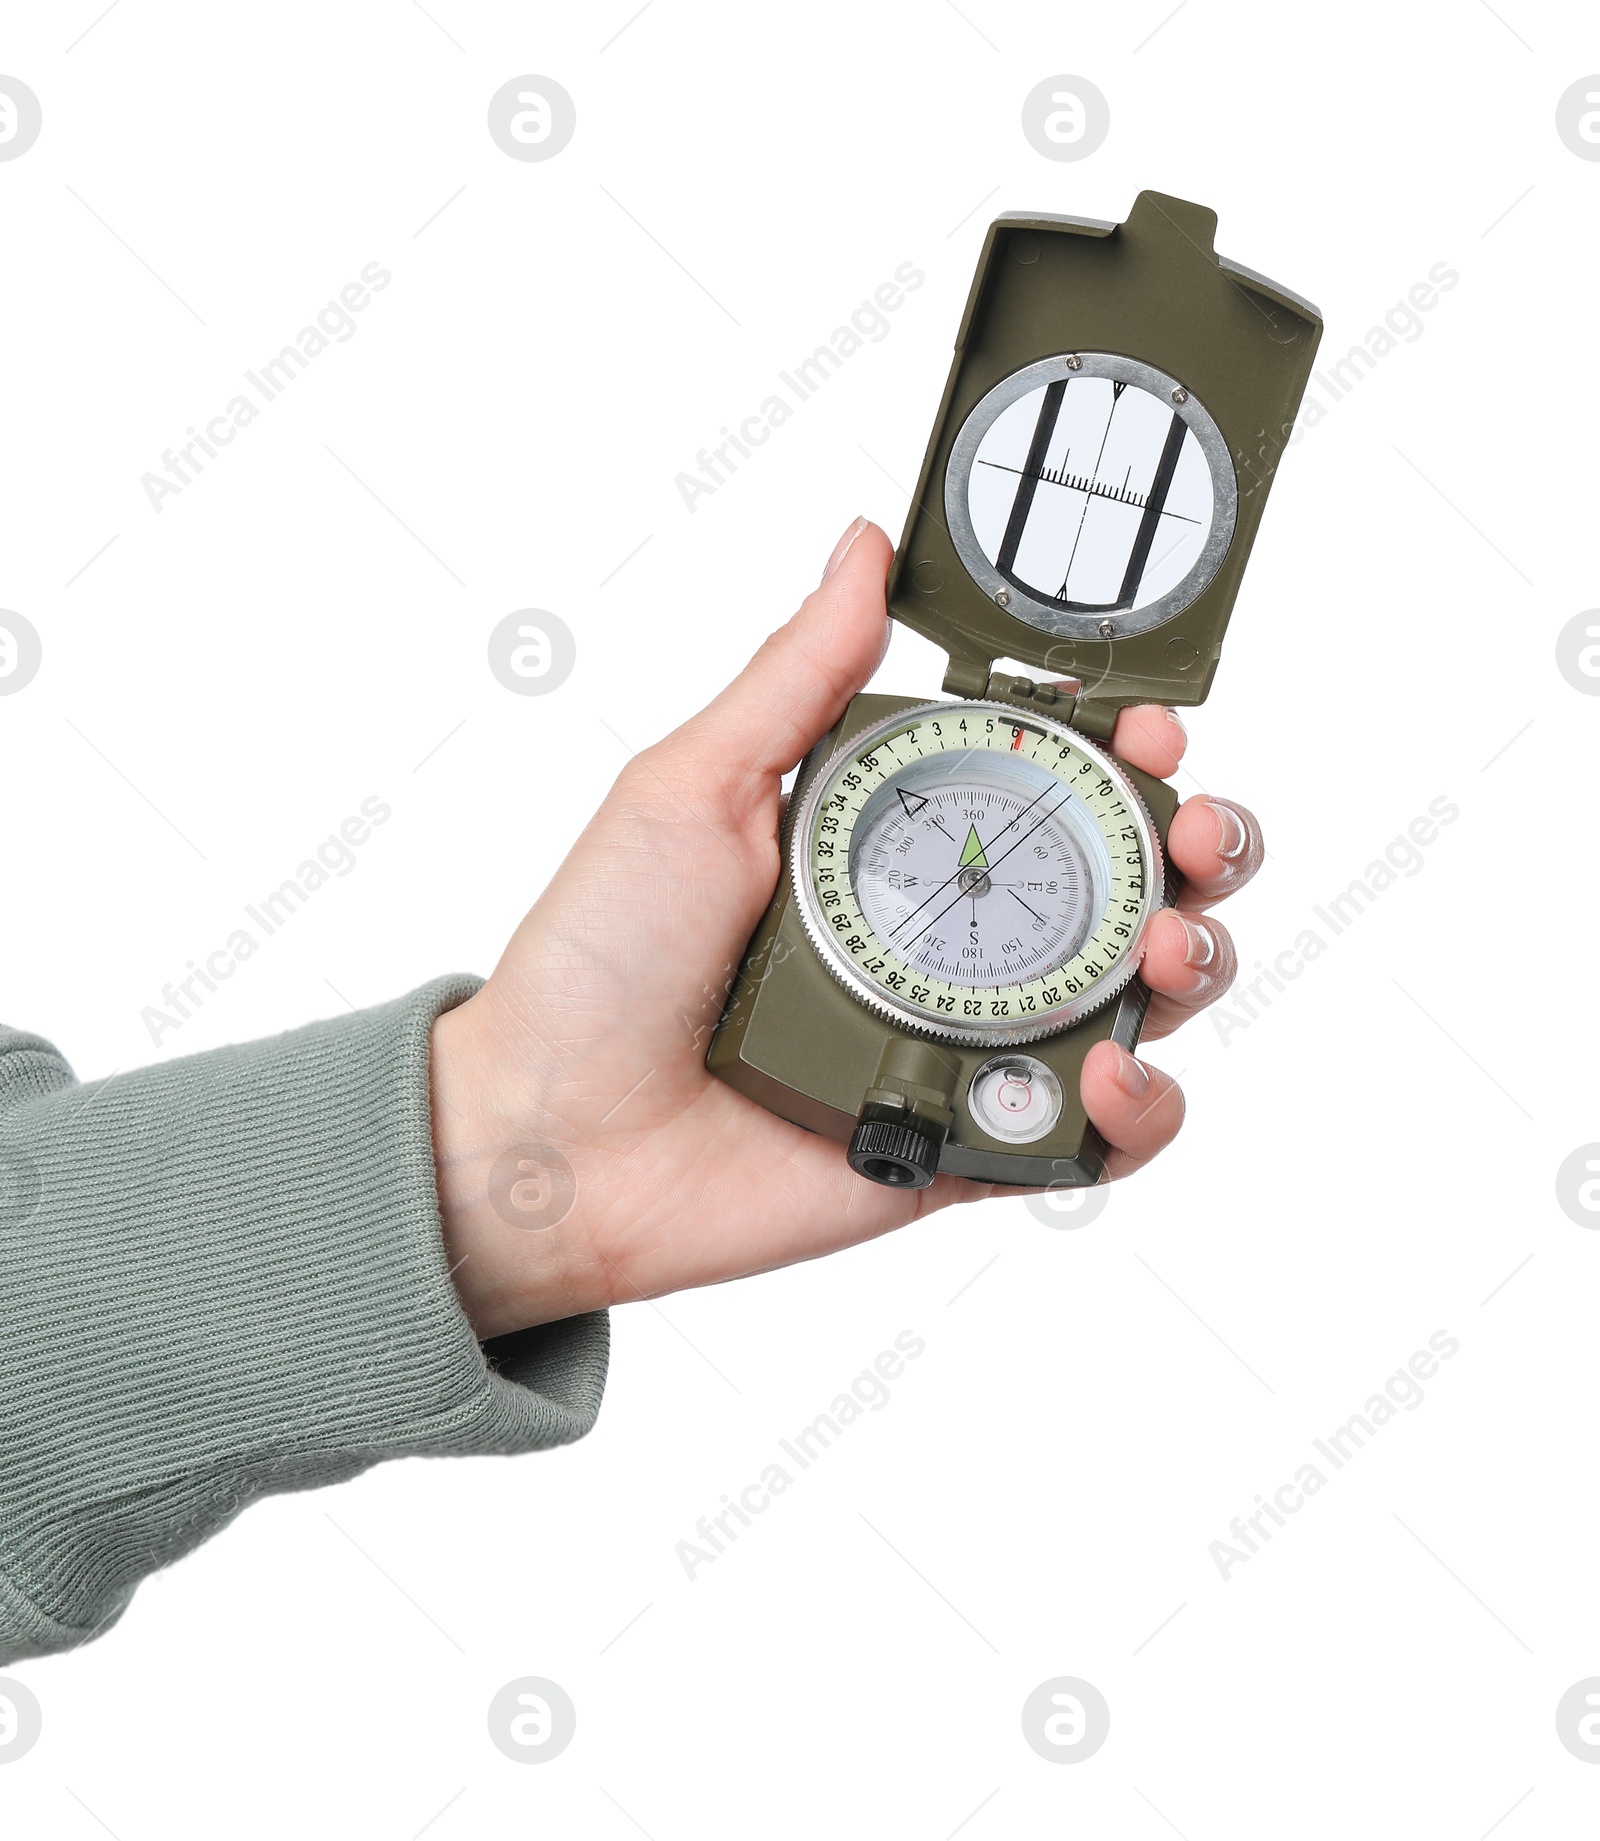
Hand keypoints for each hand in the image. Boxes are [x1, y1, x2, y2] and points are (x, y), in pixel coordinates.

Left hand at [429, 519, 1262, 1338]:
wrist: (553, 1135)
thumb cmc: (599, 959)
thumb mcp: (692, 787)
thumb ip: (797, 677)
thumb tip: (862, 550)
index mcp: (897, 843)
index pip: (1054, 782)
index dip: (1128, 751)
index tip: (1151, 727)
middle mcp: (952, 939)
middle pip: (1133, 882)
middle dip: (1201, 846)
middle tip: (1192, 835)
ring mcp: (967, 1047)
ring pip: (1143, 1001)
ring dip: (1193, 960)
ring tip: (1160, 949)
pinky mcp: (968, 1149)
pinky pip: (1097, 1140)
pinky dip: (1138, 1113)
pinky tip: (1106, 1075)